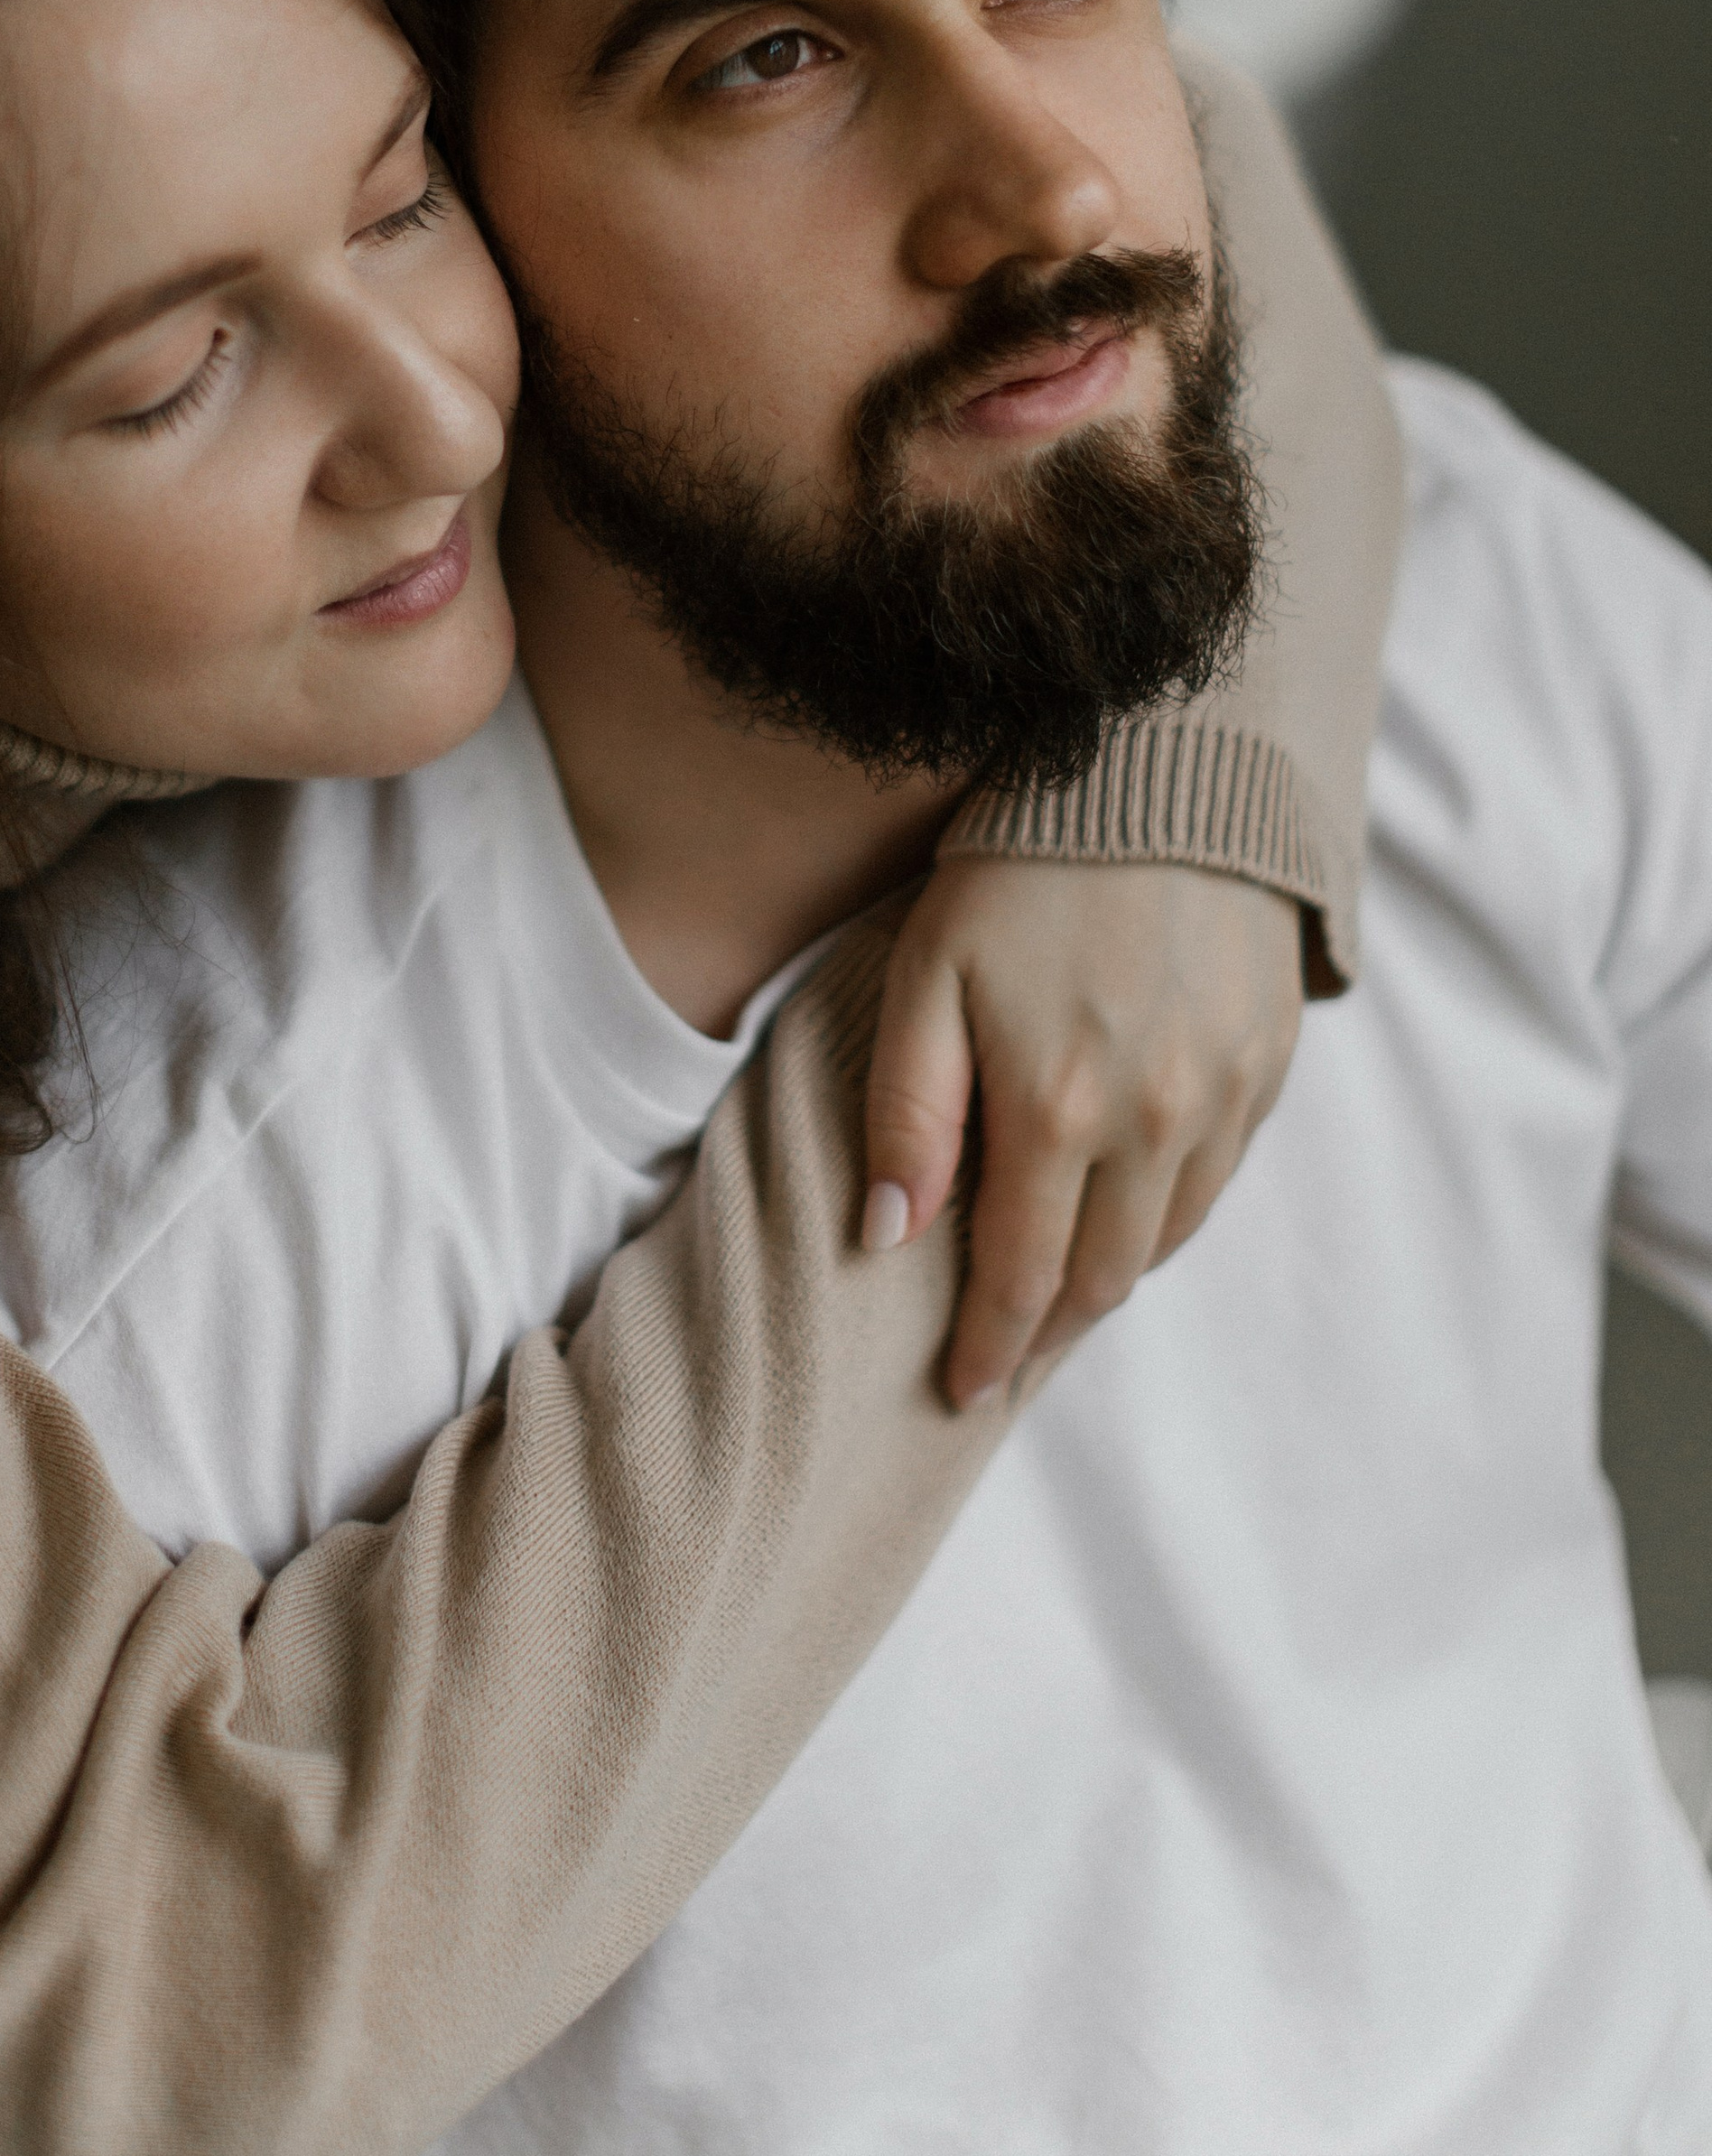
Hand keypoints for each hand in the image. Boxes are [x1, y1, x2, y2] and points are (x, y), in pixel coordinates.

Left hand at [860, 858, 1305, 1408]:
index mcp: (1059, 1110)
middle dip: (1048, 1330)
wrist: (1159, 765)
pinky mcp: (1268, 1059)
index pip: (1021, 1279)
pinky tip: (1129, 1205)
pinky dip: (1170, 1209)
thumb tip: (887, 1236)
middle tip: (1005, 1356)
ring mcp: (1224, 1094)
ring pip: (1168, 1237)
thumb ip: (908, 1111)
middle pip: (1102, 1277)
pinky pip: (1220, 1174)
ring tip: (1060, 1290)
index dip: (989, 1347)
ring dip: (1111, 1275)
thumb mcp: (927, 972)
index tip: (960, 1390)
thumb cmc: (1017, 861)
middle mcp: (1156, 1121)